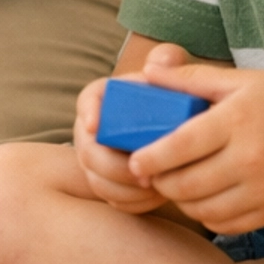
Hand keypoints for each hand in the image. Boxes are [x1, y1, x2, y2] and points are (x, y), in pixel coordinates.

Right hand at [73, 74, 170, 211]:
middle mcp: (92, 131)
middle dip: (114, 167)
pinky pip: (113, 200)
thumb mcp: (174, 76)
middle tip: (145, 174)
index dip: (87, 112)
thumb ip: (169, 61)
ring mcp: (97, 160)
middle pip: (88, 152)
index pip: (87, 101)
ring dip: (126, 190)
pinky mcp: (109, 185)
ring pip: (98, 182)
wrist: (177, 130)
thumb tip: (159, 62)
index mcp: (104, 99)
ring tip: (158, 188)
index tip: (96, 125)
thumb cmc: (173, 100)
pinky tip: (157, 197)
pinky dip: (133, 202)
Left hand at [126, 45, 263, 231]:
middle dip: (160, 182)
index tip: (133, 162)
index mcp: (238, 120)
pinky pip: (226, 225)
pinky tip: (201, 198)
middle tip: (148, 175)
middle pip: (187, 183)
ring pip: (203, 209)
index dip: (151, 158)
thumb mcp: (236, 79)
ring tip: (173, 184)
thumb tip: (145, 70)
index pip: (182, 145)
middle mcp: (252, 158)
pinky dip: (206, 215)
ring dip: (180, 200)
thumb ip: (189, 77)